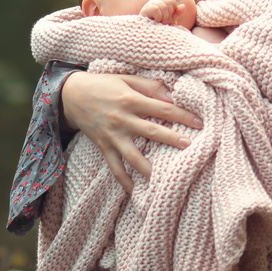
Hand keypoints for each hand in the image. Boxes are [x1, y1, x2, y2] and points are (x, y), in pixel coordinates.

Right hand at [61, 72, 198, 193]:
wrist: (70, 95)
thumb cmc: (102, 84)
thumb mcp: (126, 78)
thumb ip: (150, 86)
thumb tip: (173, 95)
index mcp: (130, 99)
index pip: (162, 108)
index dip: (182, 115)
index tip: (200, 122)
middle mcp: (122, 119)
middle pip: (152, 131)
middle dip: (172, 139)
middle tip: (190, 147)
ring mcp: (112, 136)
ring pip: (134, 155)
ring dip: (150, 167)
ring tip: (166, 179)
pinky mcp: (104, 147)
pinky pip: (115, 167)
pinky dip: (125, 181)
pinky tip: (137, 192)